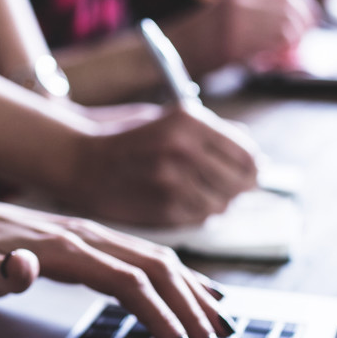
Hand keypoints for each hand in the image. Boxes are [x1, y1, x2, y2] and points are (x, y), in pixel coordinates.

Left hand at [0, 188, 229, 337]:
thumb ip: (0, 268)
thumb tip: (23, 266)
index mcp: (66, 248)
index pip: (130, 282)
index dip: (161, 315)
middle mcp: (89, 236)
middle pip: (157, 270)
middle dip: (191, 311)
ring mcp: (94, 236)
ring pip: (159, 261)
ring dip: (192, 294)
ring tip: (220, 330)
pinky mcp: (93, 241)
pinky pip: (148, 257)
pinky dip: (180, 278)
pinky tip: (202, 295)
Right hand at [60, 103, 258, 226]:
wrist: (81, 161)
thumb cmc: (128, 138)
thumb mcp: (171, 120)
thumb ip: (213, 134)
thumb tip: (254, 152)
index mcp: (190, 121)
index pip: (247, 154)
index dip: (252, 167)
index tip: (249, 172)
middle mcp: (185, 149)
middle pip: (240, 183)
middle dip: (238, 187)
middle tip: (227, 186)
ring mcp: (173, 181)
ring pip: (222, 204)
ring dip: (217, 202)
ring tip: (199, 192)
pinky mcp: (163, 208)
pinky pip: (200, 217)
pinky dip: (198, 213)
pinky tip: (182, 201)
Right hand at [166, 0, 318, 74]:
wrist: (172, 48)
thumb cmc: (205, 34)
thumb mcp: (232, 9)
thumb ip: (262, 10)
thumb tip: (301, 21)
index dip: (306, 9)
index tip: (311, 23)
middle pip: (291, 10)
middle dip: (302, 27)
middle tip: (301, 42)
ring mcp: (235, 19)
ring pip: (284, 29)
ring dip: (290, 44)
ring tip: (282, 53)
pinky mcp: (232, 43)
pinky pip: (268, 48)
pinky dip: (276, 55)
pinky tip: (268, 60)